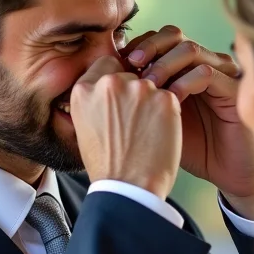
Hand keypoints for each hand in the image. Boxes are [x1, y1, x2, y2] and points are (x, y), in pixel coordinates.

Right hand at [70, 56, 182, 199]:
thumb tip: (107, 86)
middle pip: (129, 73)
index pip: (105, 65)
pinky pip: (170, 96)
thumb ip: (94, 100)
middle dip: (134, 92)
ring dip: (151, 102)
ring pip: (151, 83)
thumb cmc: (107, 165)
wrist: (129, 188)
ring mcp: (139, 89)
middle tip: (134, 121)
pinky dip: (168, 113)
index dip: (115, 79)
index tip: (120, 98)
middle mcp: (109, 83)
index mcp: (84, 89)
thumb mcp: (85, 127)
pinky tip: (161, 133)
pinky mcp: (165, 99)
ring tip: (147, 131)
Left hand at [122, 26, 253, 200]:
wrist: (225, 172)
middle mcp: (202, 64)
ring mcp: (221, 74)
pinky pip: (209, 73)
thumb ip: (132, 101)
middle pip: (173, 35)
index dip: (135, 47)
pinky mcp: (235, 90)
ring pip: (190, 49)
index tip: (115, 65)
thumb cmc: (189, 148)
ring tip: (147, 84)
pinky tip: (170, 99)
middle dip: (148, 46)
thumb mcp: (154, 122)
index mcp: (182, 67)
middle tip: (130, 65)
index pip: (156, 39)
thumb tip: (95, 87)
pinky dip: (186, 82)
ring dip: (165, 64)